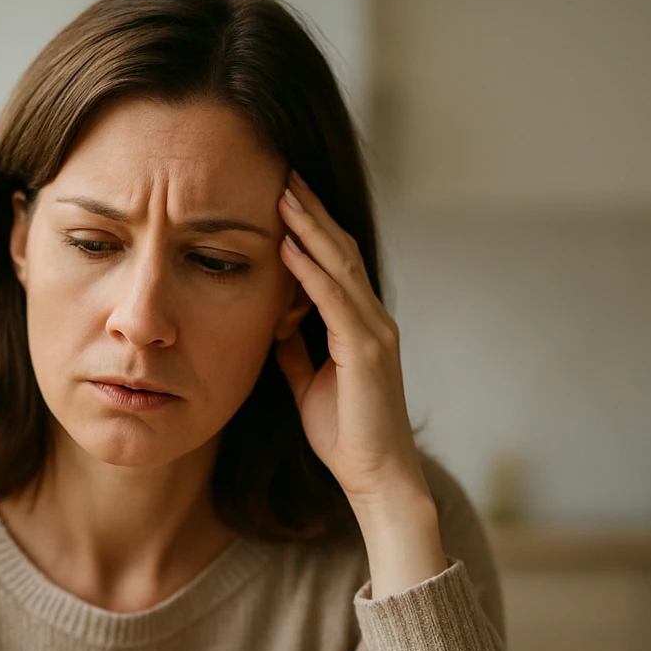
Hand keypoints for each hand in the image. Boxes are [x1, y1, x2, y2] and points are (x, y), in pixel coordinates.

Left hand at [275, 171, 445, 595]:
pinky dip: (310, 271)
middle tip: (285, 173)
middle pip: (341, 251)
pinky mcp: (367, 351)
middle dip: (312, 212)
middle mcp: (373, 320)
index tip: (283, 195)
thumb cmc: (345, 435)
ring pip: (340, 266)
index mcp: (360, 325)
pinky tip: (288, 246)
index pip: (336, 263)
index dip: (311, 227)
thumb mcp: (308, 383)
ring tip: (283, 193)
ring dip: (310, 228)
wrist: (376, 477)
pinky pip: (335, 301)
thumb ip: (296, 349)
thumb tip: (274, 322)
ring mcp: (374, 332)